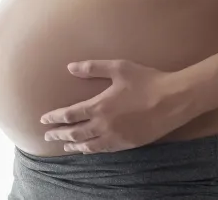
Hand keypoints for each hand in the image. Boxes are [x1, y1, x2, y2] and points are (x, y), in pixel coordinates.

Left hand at [39, 59, 192, 153]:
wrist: (174, 100)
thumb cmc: (146, 80)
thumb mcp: (118, 67)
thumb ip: (92, 68)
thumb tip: (70, 67)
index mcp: (99, 106)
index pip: (69, 115)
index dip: (54, 118)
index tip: (43, 120)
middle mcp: (105, 125)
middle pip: (75, 133)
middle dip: (59, 134)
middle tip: (47, 136)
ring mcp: (117, 137)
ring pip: (88, 145)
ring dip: (73, 145)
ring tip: (64, 145)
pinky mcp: (129, 144)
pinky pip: (104, 150)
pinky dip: (92, 150)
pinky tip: (88, 149)